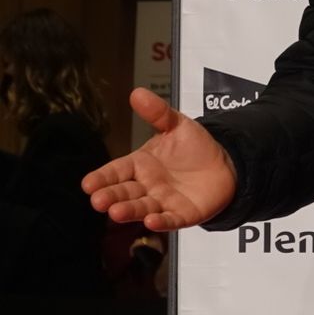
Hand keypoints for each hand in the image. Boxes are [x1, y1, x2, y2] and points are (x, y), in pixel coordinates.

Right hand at [82, 88, 237, 230]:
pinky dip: (161, 221)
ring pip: (142, 207)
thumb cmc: (195, 148)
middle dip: (110, 196)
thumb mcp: (177, 125)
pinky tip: (152, 221)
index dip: (103, 177)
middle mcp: (147, 186)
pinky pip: (170, 219)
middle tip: (97, 200)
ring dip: (129, 211)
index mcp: (140, 165)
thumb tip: (137, 93)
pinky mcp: (182, 214)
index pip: (117, 171)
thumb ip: (158, 113)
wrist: (225, 164)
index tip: (88, 183)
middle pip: (124, 192)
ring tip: (116, 212)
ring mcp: (162, 201)